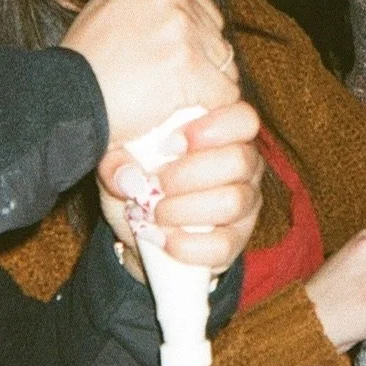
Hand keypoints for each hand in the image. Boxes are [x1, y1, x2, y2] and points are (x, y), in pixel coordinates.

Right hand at [63, 0, 237, 145]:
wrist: (65, 97)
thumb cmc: (87, 57)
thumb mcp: (114, 6)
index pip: (201, 5)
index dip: (186, 36)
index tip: (159, 51)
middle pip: (214, 32)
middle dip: (198, 58)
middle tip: (160, 76)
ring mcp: (183, 30)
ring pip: (224, 61)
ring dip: (204, 83)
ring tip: (166, 93)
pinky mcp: (191, 66)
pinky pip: (225, 90)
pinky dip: (209, 106)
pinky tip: (181, 109)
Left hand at [99, 101, 262, 272]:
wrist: (136, 219)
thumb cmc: (136, 170)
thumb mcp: (120, 150)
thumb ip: (120, 154)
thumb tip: (127, 178)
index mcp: (222, 129)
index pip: (244, 119)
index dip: (212, 129)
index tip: (169, 143)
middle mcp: (244, 163)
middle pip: (239, 161)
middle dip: (188, 174)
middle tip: (154, 182)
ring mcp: (246, 202)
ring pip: (232, 202)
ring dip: (183, 209)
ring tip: (151, 211)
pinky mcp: (236, 240)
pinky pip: (223, 245)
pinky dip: (185, 244)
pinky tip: (160, 238)